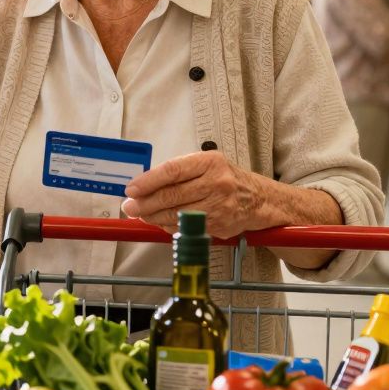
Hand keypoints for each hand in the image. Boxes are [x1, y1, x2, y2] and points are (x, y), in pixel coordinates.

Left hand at [119, 151, 270, 238]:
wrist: (259, 200)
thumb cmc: (225, 179)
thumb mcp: (206, 166)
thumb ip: (177, 174)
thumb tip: (142, 188)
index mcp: (210, 162)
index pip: (173, 170)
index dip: (148, 181)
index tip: (132, 189)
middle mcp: (216, 183)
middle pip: (172, 195)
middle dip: (145, 203)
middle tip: (129, 207)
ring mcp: (219, 206)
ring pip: (177, 214)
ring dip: (153, 217)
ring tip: (140, 215)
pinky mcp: (219, 225)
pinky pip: (186, 227)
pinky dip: (168, 225)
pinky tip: (160, 222)